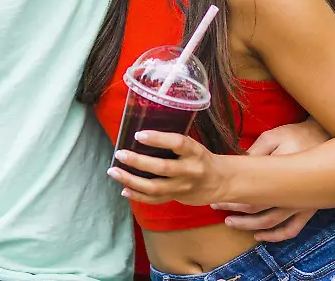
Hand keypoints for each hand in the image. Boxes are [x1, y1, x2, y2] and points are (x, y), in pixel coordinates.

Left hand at [106, 131, 226, 206]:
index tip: (138, 135)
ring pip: (155, 187)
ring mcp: (183, 187)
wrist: (220, 182)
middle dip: (138, 161)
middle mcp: (190, 170)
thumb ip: (173, 143)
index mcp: (195, 152)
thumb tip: (140, 135)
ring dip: (131, 180)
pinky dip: (138, 195)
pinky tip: (124, 189)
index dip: (158, 139)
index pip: (178, 143)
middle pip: (162, 167)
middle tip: (120, 154)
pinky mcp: (177, 198)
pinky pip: (155, 199)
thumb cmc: (200, 158)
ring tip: (114, 172)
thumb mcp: (193, 146)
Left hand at [212, 118, 328, 241]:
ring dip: (250, 226)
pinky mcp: (308, 208)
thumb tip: (238, 167)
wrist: (327, 138)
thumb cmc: (297, 135)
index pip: (251, 191)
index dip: (231, 195)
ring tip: (231, 223)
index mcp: (281, 173)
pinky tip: (261, 235)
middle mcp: (291, 192)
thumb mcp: (272, 137)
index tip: (217, 193)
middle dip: (235, 210)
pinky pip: (293, 228)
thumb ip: (255, 152)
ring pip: (272, 222)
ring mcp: (301, 203)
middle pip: (258, 209)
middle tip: (216, 207)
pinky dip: (276, 235)